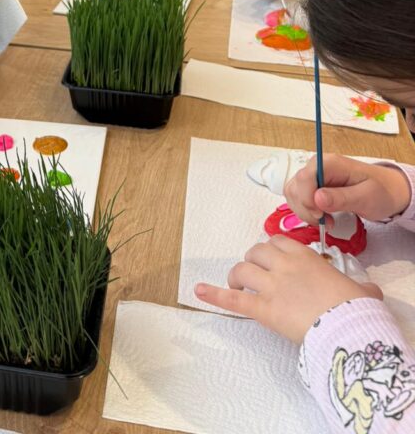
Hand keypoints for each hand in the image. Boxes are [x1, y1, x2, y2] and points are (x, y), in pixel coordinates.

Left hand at [195, 236, 381, 343]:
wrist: (347, 327)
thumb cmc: (354, 308)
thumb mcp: (359, 290)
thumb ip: (359, 287)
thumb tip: (369, 291)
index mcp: (305, 257)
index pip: (278, 242)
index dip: (271, 249)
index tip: (272, 257)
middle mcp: (284, 265)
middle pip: (256, 252)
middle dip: (252, 262)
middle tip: (254, 274)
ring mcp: (271, 285)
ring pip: (242, 270)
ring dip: (236, 277)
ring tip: (236, 285)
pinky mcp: (263, 308)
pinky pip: (234, 300)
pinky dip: (214, 296)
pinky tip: (199, 291)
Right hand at [286, 154, 412, 227]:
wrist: (388, 191)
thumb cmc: (380, 191)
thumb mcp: (366, 197)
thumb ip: (341, 198)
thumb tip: (317, 199)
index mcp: (330, 163)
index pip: (304, 178)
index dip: (307, 199)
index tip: (321, 215)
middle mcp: (317, 166)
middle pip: (295, 187)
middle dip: (306, 209)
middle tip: (326, 222)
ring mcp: (313, 176)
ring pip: (293, 194)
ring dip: (305, 212)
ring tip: (326, 221)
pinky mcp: (312, 186)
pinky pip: (298, 198)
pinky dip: (307, 212)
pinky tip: (323, 218)